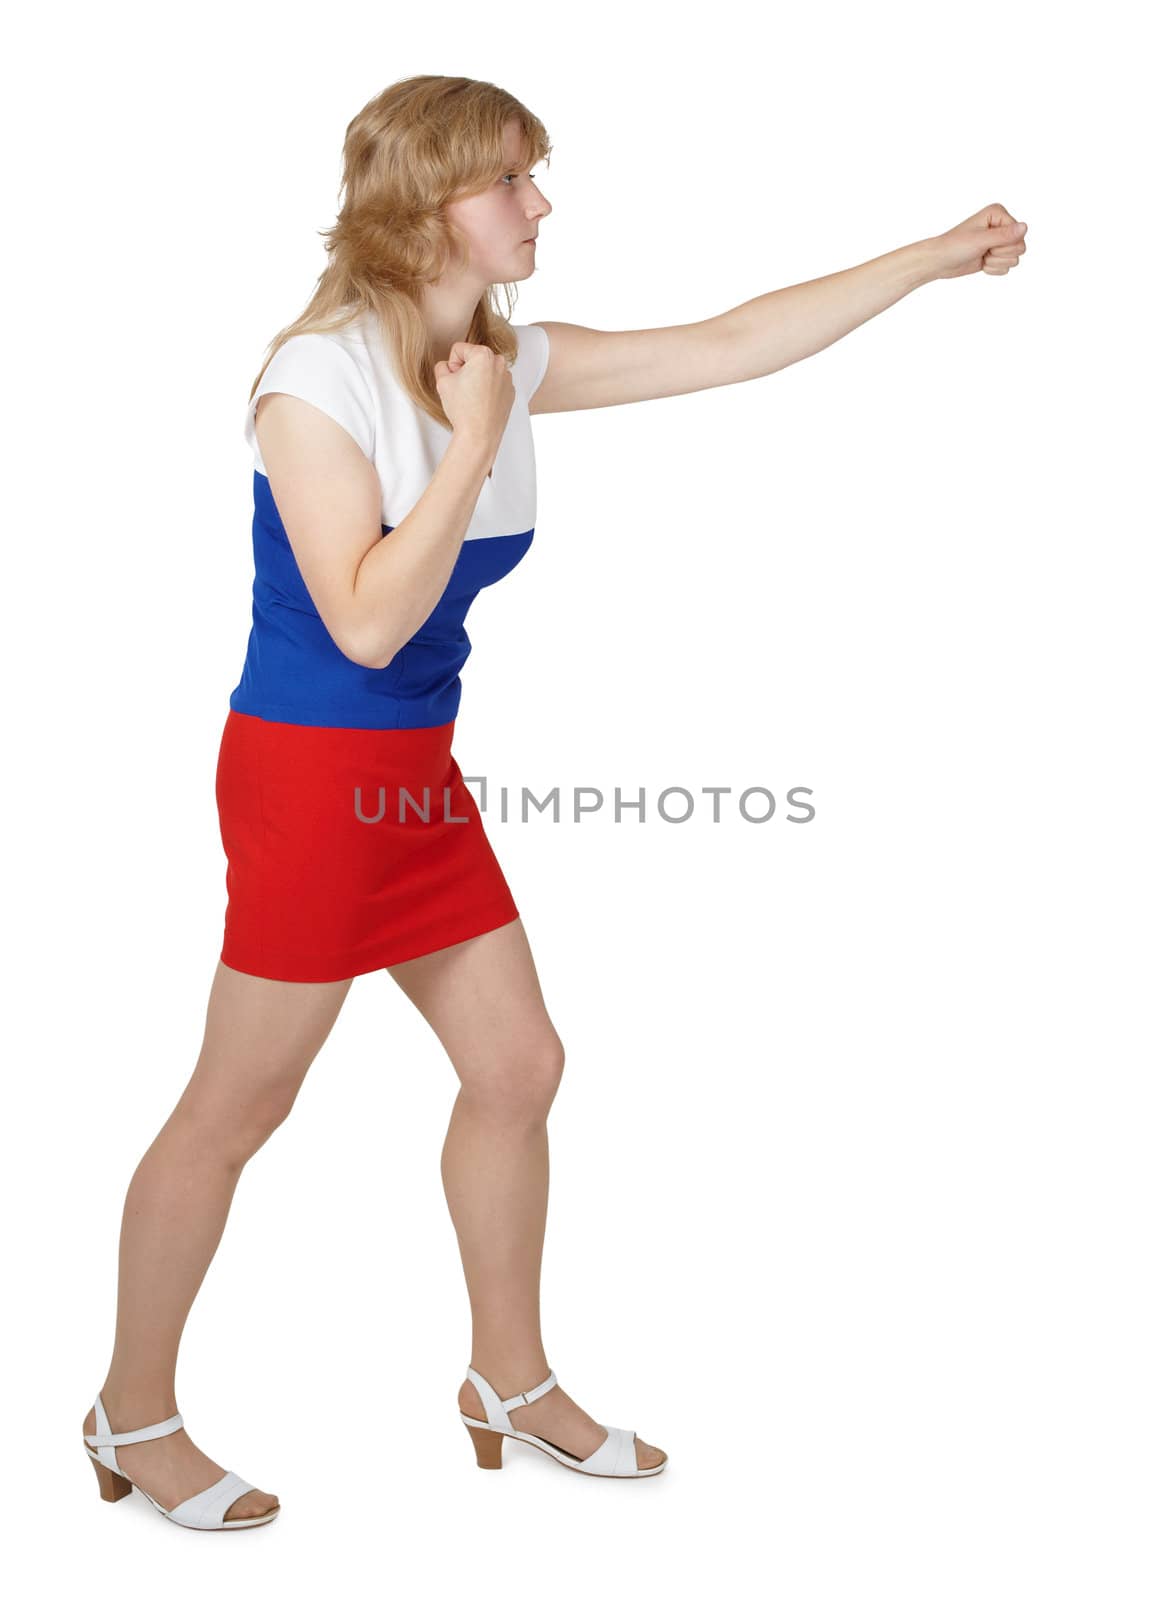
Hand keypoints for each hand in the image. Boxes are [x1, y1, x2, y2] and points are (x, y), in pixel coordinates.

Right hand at [434, 341, 514, 474]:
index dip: (451, 365)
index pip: (458, 349)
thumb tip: (448, 366)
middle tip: (463, 389)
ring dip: (477, 380)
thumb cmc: (462, 409)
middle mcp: (500, 363)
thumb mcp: (442, 382)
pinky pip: (494, 384)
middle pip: (474, 359)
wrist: (479, 435)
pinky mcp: (510, 392)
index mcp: (484, 354)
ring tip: (472, 398)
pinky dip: (487, 390)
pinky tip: (481, 404)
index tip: (455, 380)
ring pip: (484, 372)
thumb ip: (442, 366)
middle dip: (466, 370)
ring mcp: (508, 378)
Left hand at [929, 204, 1028, 280]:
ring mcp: (999, 241)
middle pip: (1020, 247)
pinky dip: (993, 269)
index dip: (1004, 245)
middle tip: (984, 251)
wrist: (940, 261)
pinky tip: (981, 263)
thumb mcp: (980, 240)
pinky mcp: (995, 254)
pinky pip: (1007, 267)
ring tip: (981, 257)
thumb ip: (1004, 235)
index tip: (986, 244)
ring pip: (1014, 259)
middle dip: (1000, 255)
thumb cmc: (954, 246)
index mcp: (998, 214)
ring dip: (996, 263)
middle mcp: (1001, 225)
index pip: (1020, 234)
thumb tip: (1025, 227)